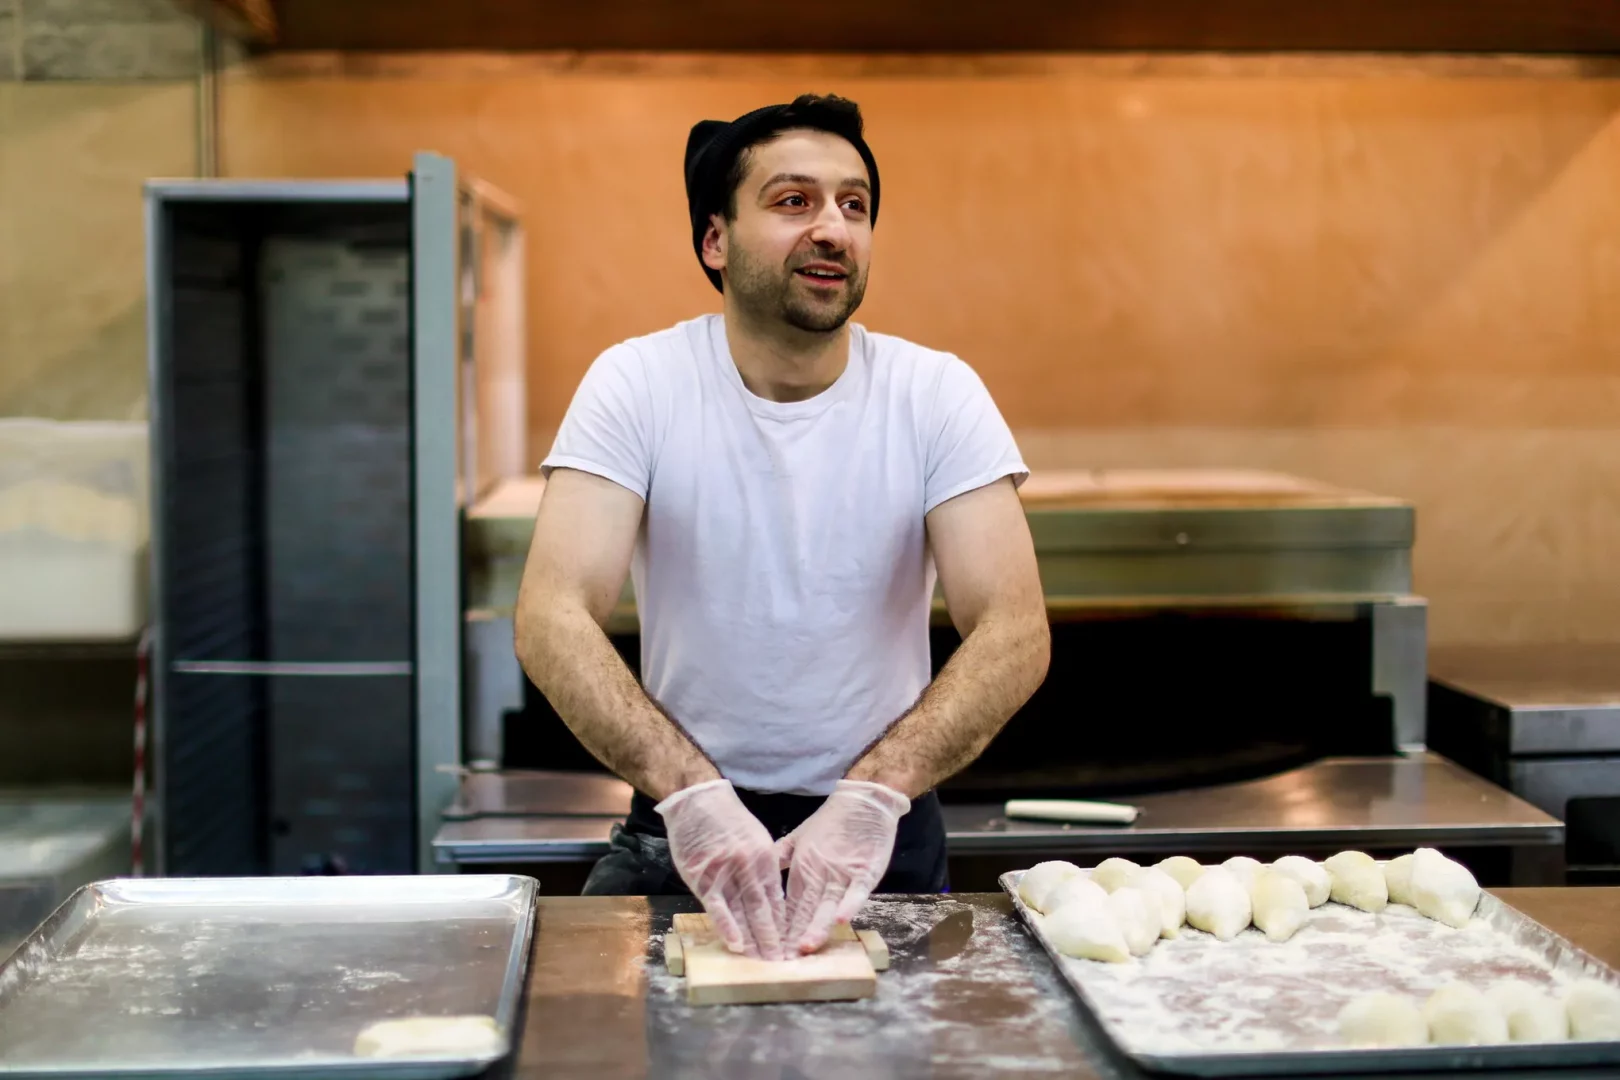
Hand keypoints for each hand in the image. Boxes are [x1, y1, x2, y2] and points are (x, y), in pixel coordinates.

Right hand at [656, 779, 787, 959]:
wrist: (698, 800)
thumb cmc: (727, 819)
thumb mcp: (756, 839)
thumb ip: (764, 868)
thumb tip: (771, 898)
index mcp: (766, 859)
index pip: (777, 899)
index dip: (784, 925)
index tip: (790, 946)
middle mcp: (749, 867)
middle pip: (764, 910)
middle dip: (773, 939)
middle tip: (782, 963)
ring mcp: (726, 873)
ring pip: (743, 913)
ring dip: (753, 940)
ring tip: (762, 962)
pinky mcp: (703, 877)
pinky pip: (718, 907)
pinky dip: (727, 927)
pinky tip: (737, 946)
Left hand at [775, 780, 910, 953]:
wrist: (863, 801)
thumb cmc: (831, 821)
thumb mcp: (800, 837)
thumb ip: (781, 856)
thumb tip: (759, 873)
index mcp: (803, 869)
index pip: (790, 905)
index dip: (781, 927)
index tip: (770, 948)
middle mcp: (820, 875)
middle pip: (806, 910)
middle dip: (795, 936)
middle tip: (783, 959)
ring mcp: (843, 874)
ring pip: (827, 905)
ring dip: (817, 926)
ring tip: (805, 947)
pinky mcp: (865, 871)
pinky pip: (856, 891)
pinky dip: (848, 905)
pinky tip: (839, 920)